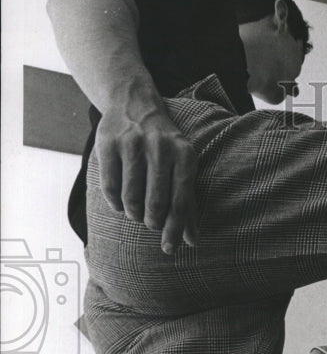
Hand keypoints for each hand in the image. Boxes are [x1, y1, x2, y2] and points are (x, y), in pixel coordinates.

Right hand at [94, 104, 198, 254]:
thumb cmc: (165, 147)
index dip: (175, 230)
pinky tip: (120, 202)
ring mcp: (132, 144)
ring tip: (136, 211)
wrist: (133, 104)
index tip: (169, 249)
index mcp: (185, 155)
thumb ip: (188, 204)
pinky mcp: (108, 144)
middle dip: (153, 222)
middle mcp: (160, 148)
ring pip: (131, 198)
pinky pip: (110, 188)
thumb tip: (192, 241)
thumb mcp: (182, 168)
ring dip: (133, 213)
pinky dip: (115, 203)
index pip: (181, 202)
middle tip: (151, 222)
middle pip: (156, 204)